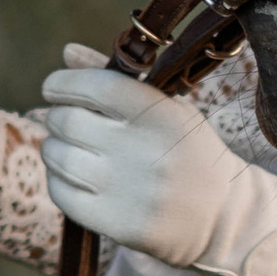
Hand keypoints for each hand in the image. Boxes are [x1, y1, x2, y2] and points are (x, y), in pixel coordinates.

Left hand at [37, 50, 276, 275]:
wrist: (223, 216)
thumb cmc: (189, 152)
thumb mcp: (168, 108)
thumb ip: (117, 78)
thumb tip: (66, 53)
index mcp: (159, 114)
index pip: (94, 86)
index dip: (62, 83)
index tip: (54, 88)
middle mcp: (142, 151)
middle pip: (67, 121)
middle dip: (57, 116)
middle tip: (65, 120)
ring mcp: (127, 190)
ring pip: (57, 156)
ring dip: (53, 147)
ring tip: (70, 148)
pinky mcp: (116, 223)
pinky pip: (61, 193)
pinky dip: (57, 179)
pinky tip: (74, 176)